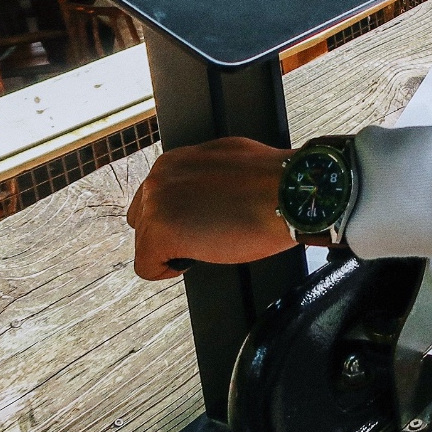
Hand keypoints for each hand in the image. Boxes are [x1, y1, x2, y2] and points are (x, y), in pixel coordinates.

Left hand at [126, 136, 295, 279]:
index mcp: (175, 161)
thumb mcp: (229, 161)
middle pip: (143, 220)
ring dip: (171, 250)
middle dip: (168, 232)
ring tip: (205, 247)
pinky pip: (147, 266)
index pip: (155, 197)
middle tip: (201, 237)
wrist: (288, 194)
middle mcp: (159, 179)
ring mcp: (157, 205)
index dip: (178, 216)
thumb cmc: (272, 182)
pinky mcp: (161, 233)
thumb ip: (203, 175)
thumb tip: (202, 191)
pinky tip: (192, 261)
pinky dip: (167, 270)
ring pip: (145, 243)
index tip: (197, 223)